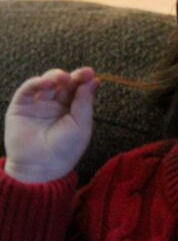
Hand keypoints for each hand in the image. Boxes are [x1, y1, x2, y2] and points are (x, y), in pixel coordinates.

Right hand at [4, 67, 99, 182]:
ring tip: (62, 78)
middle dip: (73, 76)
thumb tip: (94, 80)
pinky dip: (36, 82)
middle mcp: (56, 105)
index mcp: (72, 109)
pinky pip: (27, 90)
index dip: (84, 79)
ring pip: (47, 82)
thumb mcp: (81, 125)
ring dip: (55, 76)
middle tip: (81, 74)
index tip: (90, 73)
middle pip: (64, 83)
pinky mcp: (20, 107)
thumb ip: (85, 102)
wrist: (41, 167)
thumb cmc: (65, 149)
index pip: (79, 88)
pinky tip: (46, 83)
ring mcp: (38, 105)